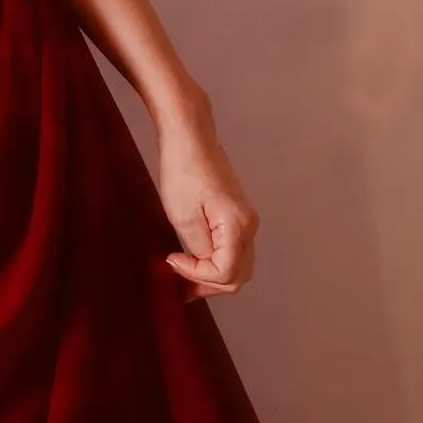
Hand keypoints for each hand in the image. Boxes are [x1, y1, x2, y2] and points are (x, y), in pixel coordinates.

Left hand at [153, 94, 259, 300]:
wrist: (189, 137)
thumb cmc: (183, 170)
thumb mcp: (183, 216)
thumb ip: (198, 250)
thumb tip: (204, 270)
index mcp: (239, 226)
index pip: (226, 273)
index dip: (198, 276)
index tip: (172, 261)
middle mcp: (249, 225)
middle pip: (239, 275)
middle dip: (209, 284)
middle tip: (181, 285)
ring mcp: (245, 219)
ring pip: (239, 264)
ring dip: (214, 275)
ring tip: (186, 275)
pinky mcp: (236, 213)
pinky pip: (233, 249)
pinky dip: (217, 260)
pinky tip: (195, 258)